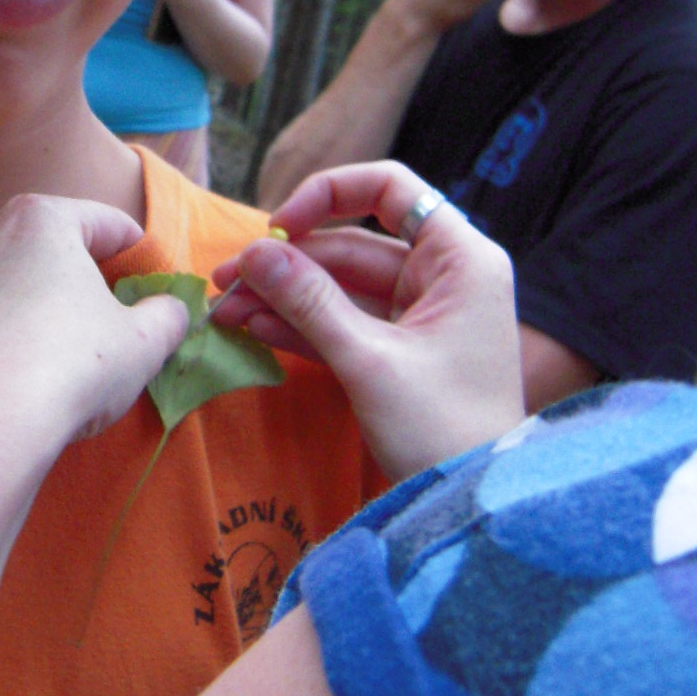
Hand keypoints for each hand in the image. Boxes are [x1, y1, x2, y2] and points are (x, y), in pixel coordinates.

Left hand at [0, 196, 189, 501]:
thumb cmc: (69, 372)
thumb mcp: (144, 344)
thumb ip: (166, 315)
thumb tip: (169, 310)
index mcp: (38, 222)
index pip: (102, 222)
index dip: (133, 250)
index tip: (146, 278)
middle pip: (37, 251)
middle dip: (66, 279)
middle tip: (95, 323)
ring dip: (13, 313)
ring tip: (37, 361)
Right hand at [210, 164, 523, 479]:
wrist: (472, 505)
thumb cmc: (443, 430)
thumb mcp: (370, 362)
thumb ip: (309, 302)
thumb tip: (254, 252)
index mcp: (460, 260)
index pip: (391, 190)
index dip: (330, 195)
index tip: (280, 226)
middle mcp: (443, 278)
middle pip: (353, 243)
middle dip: (288, 262)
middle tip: (226, 281)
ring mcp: (420, 317)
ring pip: (340, 287)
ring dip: (284, 297)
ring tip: (224, 308)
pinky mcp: (399, 353)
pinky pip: (344, 323)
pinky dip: (301, 326)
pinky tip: (251, 328)